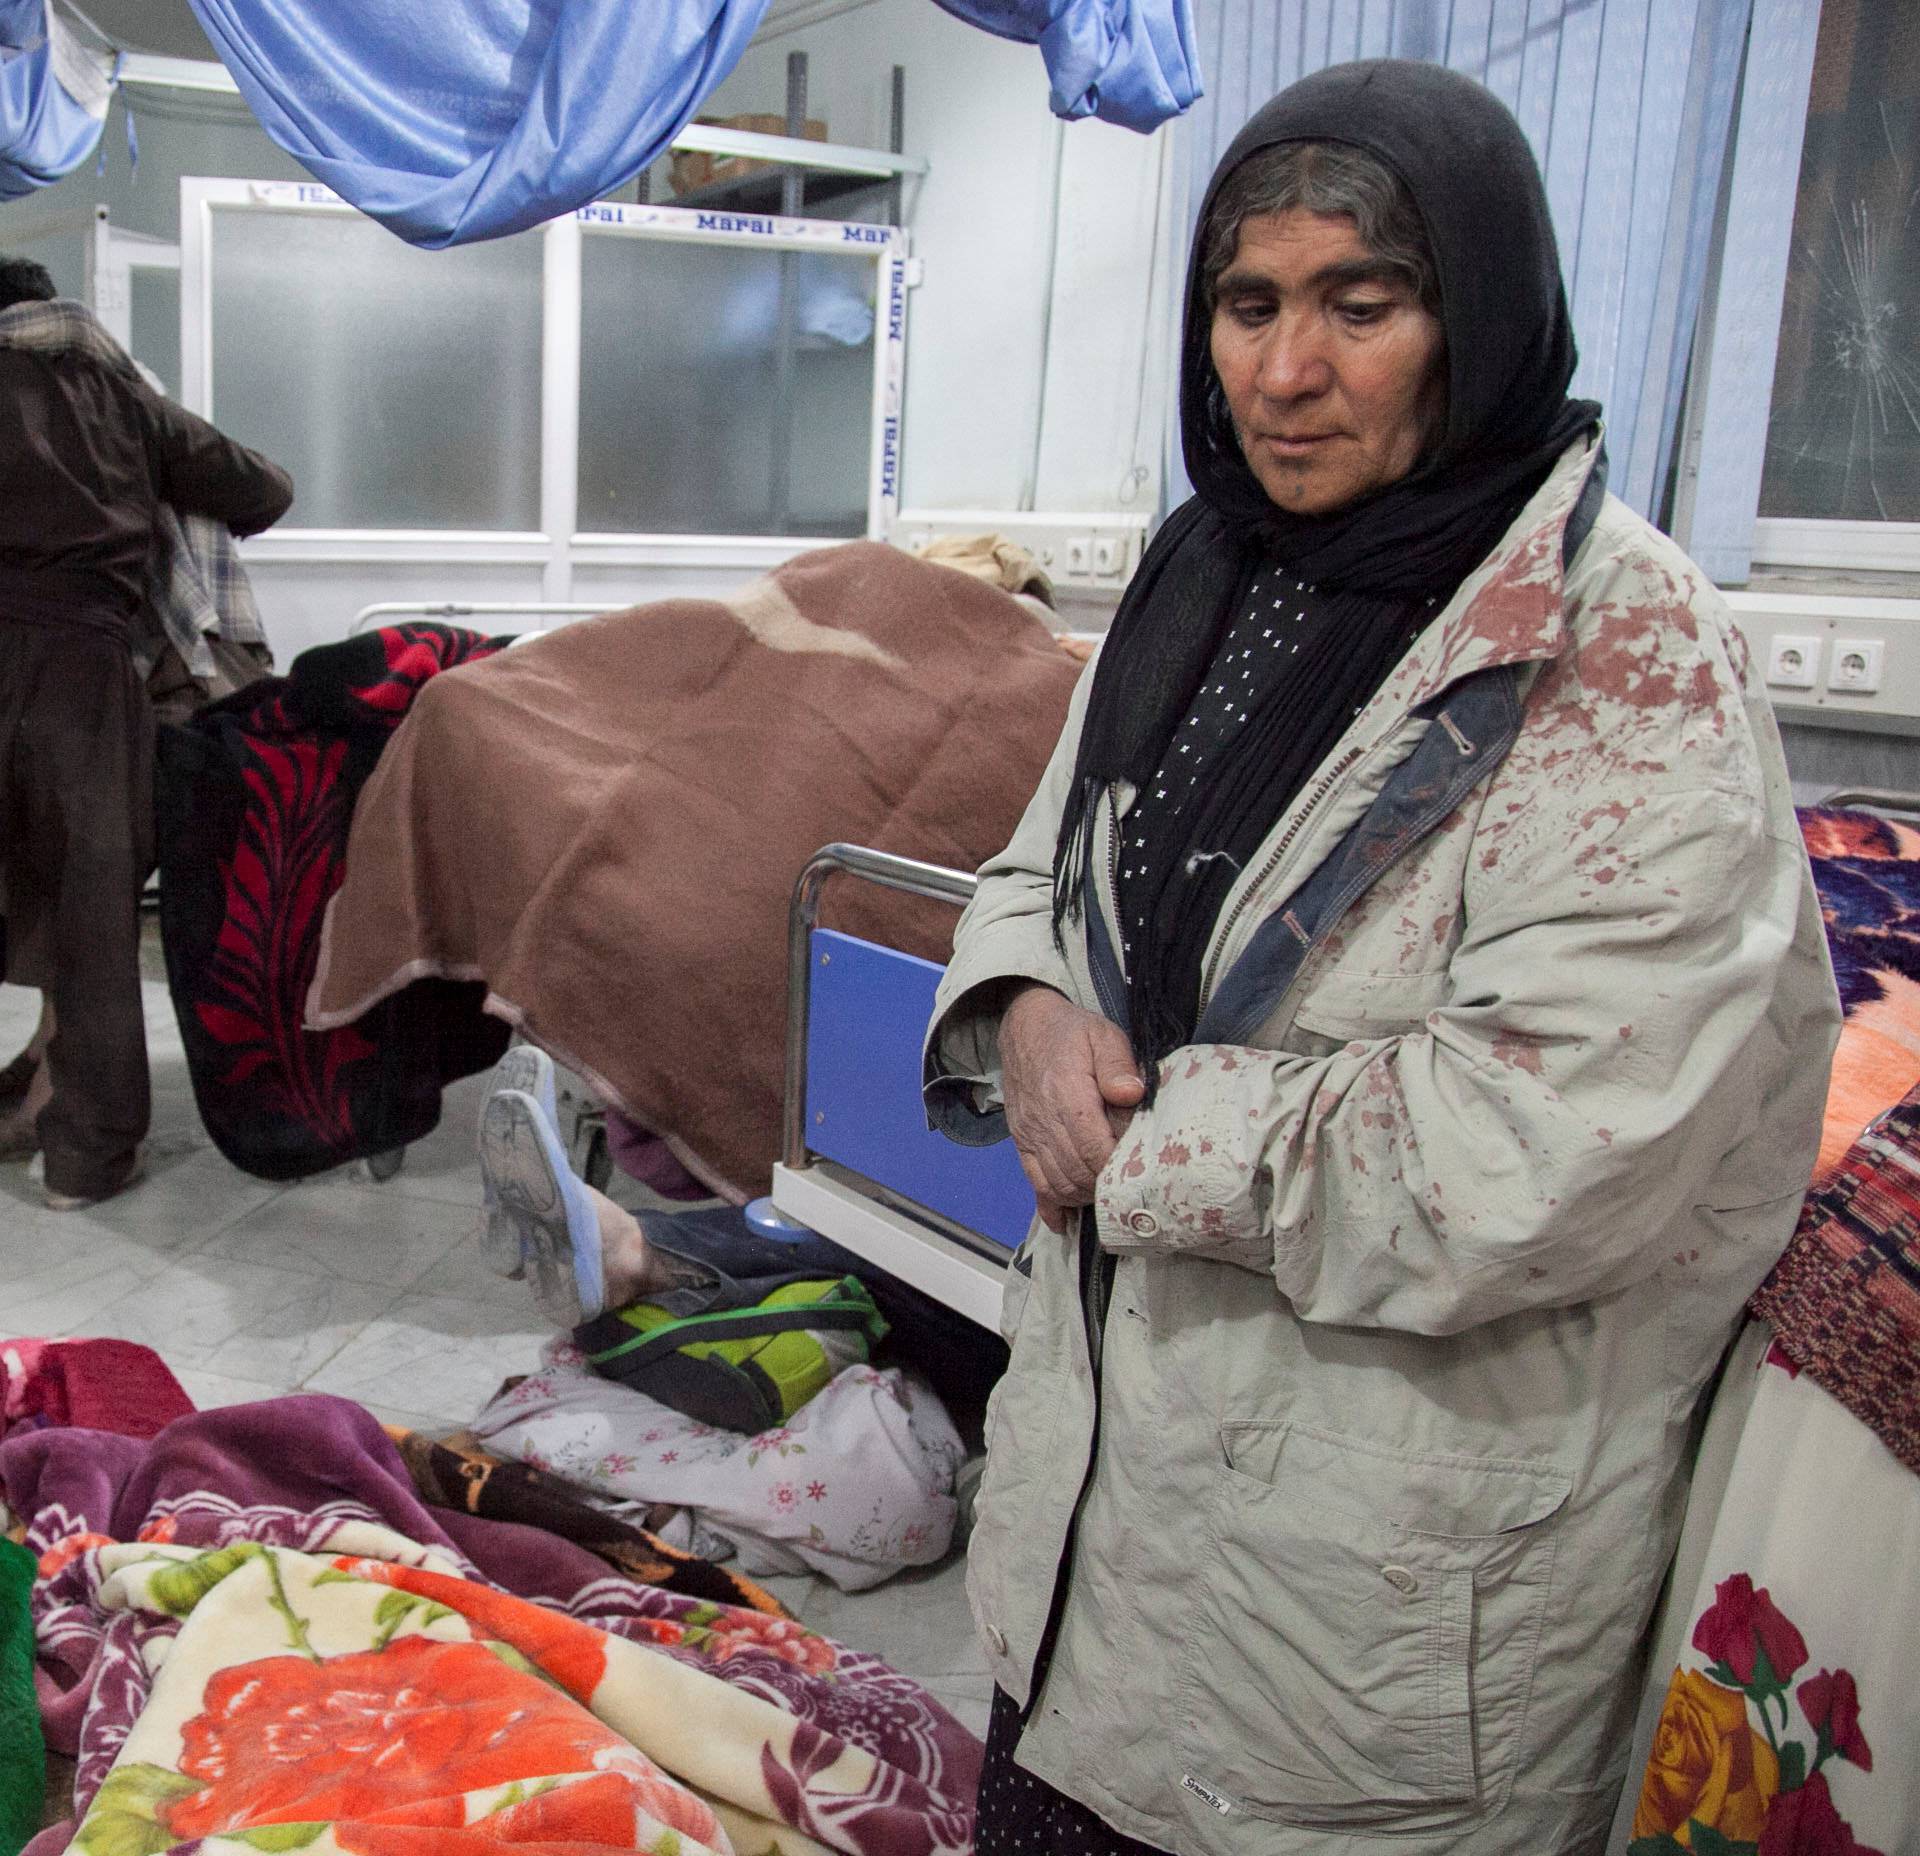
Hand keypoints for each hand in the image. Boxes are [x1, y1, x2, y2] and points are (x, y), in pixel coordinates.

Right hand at [999, 983, 1144, 1232]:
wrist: (1024, 1028)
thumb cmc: (1071, 1034)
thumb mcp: (1102, 1035)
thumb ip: (1118, 1063)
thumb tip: (1131, 1094)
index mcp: (1067, 1095)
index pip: (1094, 1148)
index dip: (1116, 1167)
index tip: (1138, 1171)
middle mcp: (1044, 1121)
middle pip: (1076, 1173)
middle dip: (1104, 1186)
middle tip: (1129, 1187)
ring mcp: (1030, 1135)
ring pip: (1056, 1184)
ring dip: (1083, 1197)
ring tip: (1107, 1196)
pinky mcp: (1022, 1142)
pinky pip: (1034, 1182)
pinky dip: (1051, 1205)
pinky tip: (1066, 1222)